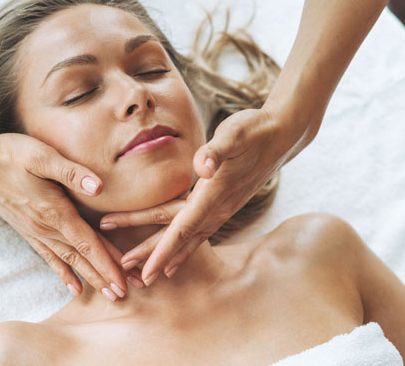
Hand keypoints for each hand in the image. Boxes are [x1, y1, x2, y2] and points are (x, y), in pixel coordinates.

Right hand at [0, 127, 142, 300]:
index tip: (123, 283)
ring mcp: (35, 231)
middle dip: (105, 277)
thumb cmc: (11, 155)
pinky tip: (73, 288)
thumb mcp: (42, 157)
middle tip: (124, 295)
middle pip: (82, 258)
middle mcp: (45, 227)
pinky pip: (49, 257)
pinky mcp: (27, 230)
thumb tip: (98, 187)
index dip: (108, 264)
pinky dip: (63, 274)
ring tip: (108, 294)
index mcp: (54, 211)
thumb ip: (71, 172)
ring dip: (90, 278)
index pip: (88, 244)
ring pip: (69, 261)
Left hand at [100, 108, 295, 284]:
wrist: (281, 136)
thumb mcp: (234, 133)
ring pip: (187, 239)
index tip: (144, 269)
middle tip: (123, 267)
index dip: (162, 250)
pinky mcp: (223, 206)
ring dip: (165, 256)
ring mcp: (222, 209)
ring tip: (144, 273)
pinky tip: (175, 260)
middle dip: (150, 253)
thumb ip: (216, 150)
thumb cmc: (254, 131)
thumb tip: (203, 167)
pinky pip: (199, 234)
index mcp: (214, 193)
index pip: (182, 227)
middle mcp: (219, 208)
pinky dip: (184, 249)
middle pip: (178, 236)